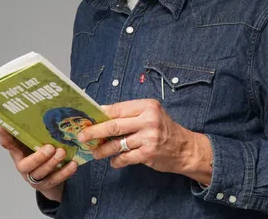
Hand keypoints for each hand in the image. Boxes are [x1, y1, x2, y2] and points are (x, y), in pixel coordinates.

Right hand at [0, 126, 77, 201]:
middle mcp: (24, 166)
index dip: (5, 136)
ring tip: (62, 153)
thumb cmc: (42, 153)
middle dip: (38, 157)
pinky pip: (55, 180)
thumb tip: (28, 110)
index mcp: (18, 153)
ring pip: (41, 173)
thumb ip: (32, 129)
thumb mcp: (36, 141)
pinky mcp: (47, 185)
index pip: (8, 144)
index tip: (4, 125)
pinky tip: (73, 164)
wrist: (51, 179)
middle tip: (50, 148)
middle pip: (25, 165)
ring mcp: (35, 177)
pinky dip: (65, 172)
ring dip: (52, 163)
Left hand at [77, 99, 212, 183]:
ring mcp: (149, 137)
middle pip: (114, 126)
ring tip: (95, 152)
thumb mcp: (150, 115)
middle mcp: (148, 120)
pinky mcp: (148, 153)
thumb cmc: (164, 129)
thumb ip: (130, 115)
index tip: (86, 119)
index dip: (99, 114)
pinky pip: (125, 158)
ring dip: (102, 149)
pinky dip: (116, 161)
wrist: (185, 148)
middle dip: (94, 132)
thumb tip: (101, 117)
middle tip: (82, 137)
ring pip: (117, 144)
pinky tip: (114, 161)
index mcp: (147, 106)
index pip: (117, 108)